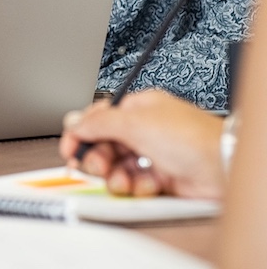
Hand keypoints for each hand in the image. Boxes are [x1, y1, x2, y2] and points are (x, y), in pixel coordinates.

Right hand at [59, 89, 224, 199]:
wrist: (222, 167)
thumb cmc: (189, 136)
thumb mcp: (134, 122)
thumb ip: (98, 122)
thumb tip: (73, 121)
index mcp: (136, 108)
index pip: (98, 118)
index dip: (81, 133)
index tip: (69, 149)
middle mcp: (144, 129)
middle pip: (105, 144)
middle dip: (98, 157)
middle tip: (97, 166)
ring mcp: (152, 154)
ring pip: (118, 166)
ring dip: (116, 175)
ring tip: (122, 180)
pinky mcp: (161, 178)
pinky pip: (135, 182)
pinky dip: (136, 185)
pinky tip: (144, 184)